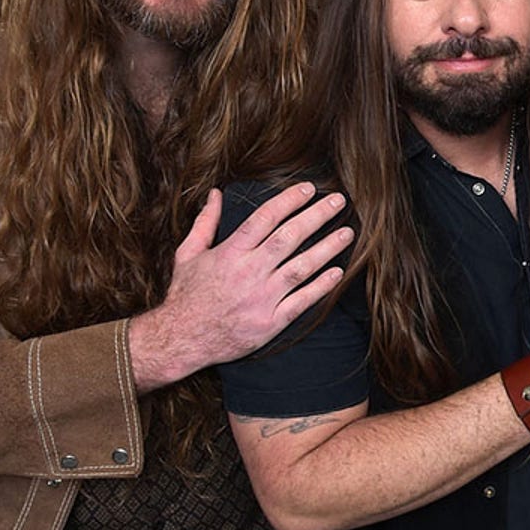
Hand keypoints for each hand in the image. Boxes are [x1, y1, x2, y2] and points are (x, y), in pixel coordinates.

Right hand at [129, 185, 353, 390]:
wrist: (181, 340)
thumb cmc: (186, 295)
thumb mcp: (188, 255)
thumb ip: (205, 223)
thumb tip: (216, 193)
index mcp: (229, 253)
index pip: (265, 218)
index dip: (289, 200)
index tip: (309, 188)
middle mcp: (248, 272)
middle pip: (288, 238)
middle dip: (316, 216)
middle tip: (338, 201)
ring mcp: (261, 298)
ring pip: (301, 267)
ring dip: (327, 248)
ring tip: (348, 233)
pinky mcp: (269, 323)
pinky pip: (302, 301)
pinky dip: (321, 286)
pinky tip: (338, 272)